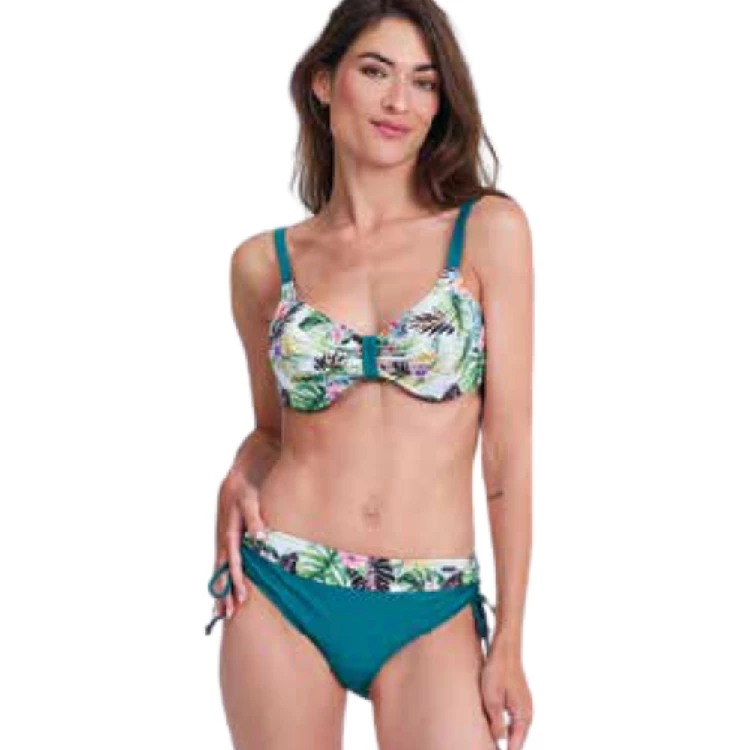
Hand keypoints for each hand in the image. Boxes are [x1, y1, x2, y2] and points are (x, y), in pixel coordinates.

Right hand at [211, 467, 267, 620]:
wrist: (234, 483)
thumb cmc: (244, 492)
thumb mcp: (250, 501)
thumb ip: (255, 519)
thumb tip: (260, 538)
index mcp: (230, 534)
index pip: (234, 563)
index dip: (237, 580)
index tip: (243, 597)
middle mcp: (223, 543)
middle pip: (222, 574)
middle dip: (225, 594)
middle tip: (229, 614)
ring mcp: (222, 545)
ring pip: (219, 573)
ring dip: (220, 592)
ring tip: (221, 613)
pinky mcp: (224, 544)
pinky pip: (221, 568)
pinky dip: (220, 582)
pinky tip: (222, 595)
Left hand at [480, 645, 532, 749]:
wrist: (505, 648)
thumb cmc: (498, 671)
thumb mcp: (492, 700)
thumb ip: (496, 723)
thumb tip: (499, 740)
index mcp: (523, 716)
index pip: (517, 744)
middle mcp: (527, 712)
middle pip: (518, 737)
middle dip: (507, 745)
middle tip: (493, 747)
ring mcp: (524, 704)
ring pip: (516, 727)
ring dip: (506, 735)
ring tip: (493, 740)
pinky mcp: (518, 697)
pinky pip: (513, 717)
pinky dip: (506, 724)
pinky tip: (496, 723)